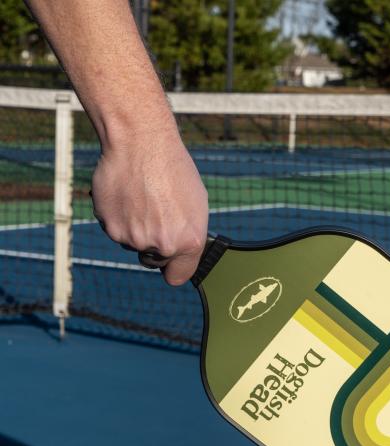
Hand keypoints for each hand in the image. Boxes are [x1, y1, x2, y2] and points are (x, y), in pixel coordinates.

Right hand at [91, 126, 207, 285]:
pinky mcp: (111, 227)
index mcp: (188, 241)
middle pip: (154, 261)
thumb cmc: (173, 170)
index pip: (177, 277)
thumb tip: (181, 252)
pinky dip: (119, 218)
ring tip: (142, 198)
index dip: (174, 268)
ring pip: (133, 244)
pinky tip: (127, 195)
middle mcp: (162, 245)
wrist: (140, 142)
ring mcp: (134, 238)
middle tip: (155, 215)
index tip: (172, 261)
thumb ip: (189, 234)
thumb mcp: (196, 205)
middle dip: (154, 245)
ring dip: (136, 228)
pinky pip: (116, 231)